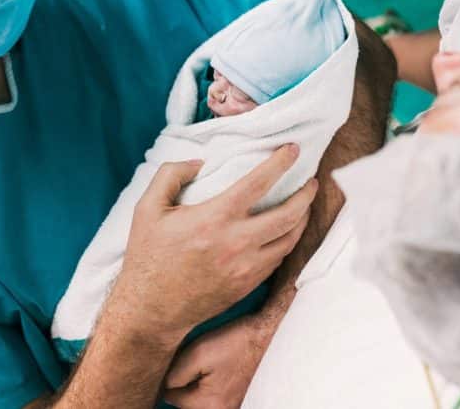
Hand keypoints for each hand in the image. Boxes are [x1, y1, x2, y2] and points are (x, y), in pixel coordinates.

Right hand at [111, 145, 317, 341]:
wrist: (151, 309)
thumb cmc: (148, 256)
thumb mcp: (147, 208)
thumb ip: (171, 174)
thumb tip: (199, 162)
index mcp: (215, 217)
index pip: (259, 182)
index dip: (281, 162)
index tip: (293, 149)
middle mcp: (237, 242)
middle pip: (289, 214)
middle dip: (306, 194)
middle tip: (312, 181)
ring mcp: (246, 267)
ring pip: (290, 239)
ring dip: (302, 218)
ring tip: (304, 205)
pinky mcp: (248, 284)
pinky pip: (278, 259)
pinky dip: (287, 241)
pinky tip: (285, 232)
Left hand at [162, 315, 272, 408]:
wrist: (259, 334)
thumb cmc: (230, 342)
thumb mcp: (195, 353)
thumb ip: (174, 376)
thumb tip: (168, 388)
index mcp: (207, 403)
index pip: (171, 397)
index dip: (174, 376)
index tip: (189, 363)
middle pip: (184, 403)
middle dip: (186, 384)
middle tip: (200, 364)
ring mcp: (229, 407)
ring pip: (197, 401)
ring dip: (197, 386)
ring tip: (210, 367)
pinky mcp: (234, 400)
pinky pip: (210, 400)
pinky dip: (209, 388)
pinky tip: (218, 372)